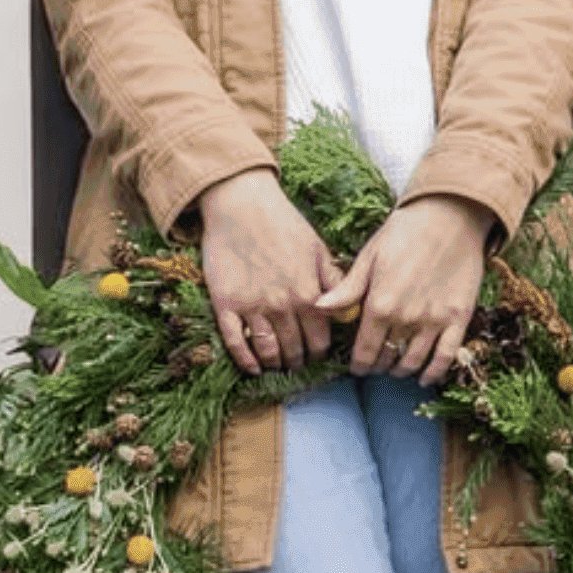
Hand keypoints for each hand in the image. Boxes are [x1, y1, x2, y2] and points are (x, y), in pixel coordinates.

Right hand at [196, 169, 346, 374]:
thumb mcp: (317, 248)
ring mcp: (253, 307)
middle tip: (297, 364)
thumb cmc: (283, 223)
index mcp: (309, 294)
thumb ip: (333, 281)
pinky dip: (245, 360)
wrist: (242, 205)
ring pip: (267, 351)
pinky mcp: (226, 305)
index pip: (319, 340)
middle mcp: (283, 306)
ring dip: (275, 364)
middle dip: (298, 361)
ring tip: (277, 366)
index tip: (316, 355)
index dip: (319, 352)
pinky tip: (253, 368)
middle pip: (294, 350)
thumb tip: (346, 308)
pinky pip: (236, 342)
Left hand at [318, 196, 497, 384]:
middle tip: (376, 362)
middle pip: (387, 360)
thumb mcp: (369, 257)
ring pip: (413, 363)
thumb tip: (318, 308)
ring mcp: (434, 321)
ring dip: (401, 370)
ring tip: (395, 366)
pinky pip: (446, 357)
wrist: (450, 215)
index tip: (357, 366)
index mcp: (380, 306)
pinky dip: (434, 373)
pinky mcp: (459, 318)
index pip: (364, 353)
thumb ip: (347, 289)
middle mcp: (406, 319)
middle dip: (378, 366)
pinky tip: (424, 377)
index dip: (359, 365)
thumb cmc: (405, 232)